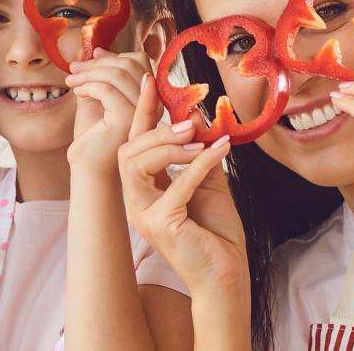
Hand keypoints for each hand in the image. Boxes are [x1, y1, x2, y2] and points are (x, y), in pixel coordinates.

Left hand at [64, 48, 149, 174]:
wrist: (88, 167)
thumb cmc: (93, 135)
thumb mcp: (97, 97)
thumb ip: (100, 76)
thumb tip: (97, 50)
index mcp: (149, 96)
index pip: (139, 61)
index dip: (112, 56)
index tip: (87, 61)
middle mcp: (152, 103)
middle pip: (130, 64)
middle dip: (97, 63)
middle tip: (73, 69)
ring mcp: (142, 111)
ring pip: (118, 74)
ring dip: (89, 73)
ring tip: (71, 81)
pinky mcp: (127, 119)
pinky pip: (107, 89)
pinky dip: (88, 86)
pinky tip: (77, 93)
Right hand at [118, 79, 248, 291]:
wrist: (225, 273)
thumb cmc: (216, 233)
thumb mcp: (208, 182)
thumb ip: (199, 153)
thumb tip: (199, 117)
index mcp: (143, 188)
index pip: (136, 142)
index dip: (143, 111)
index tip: (150, 81)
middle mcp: (136, 200)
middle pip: (129, 150)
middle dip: (157, 128)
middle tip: (190, 119)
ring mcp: (143, 213)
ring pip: (136, 164)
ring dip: (168, 144)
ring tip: (198, 136)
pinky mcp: (159, 224)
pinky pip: (175, 185)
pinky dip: (199, 164)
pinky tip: (220, 150)